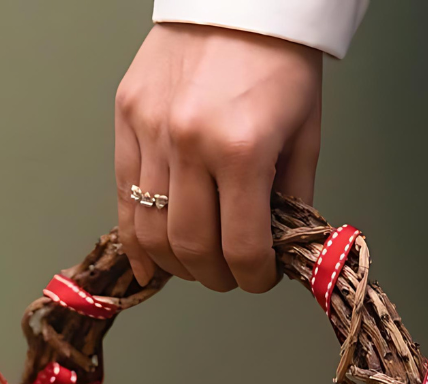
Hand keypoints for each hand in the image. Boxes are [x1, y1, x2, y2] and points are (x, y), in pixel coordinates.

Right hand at [115, 24, 321, 292]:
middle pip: (192, 248)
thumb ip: (291, 199)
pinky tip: (150, 263)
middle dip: (215, 276)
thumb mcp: (304, 135)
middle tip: (229, 275)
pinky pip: (123, 197)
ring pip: (151, 231)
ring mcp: (152, 132)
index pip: (242, 247)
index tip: (260, 278)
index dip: (254, 278)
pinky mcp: (127, 119)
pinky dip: (135, 240)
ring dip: (175, 263)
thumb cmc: (279, 61)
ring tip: (195, 265)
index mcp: (242, 150)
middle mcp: (190, 144)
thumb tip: (277, 250)